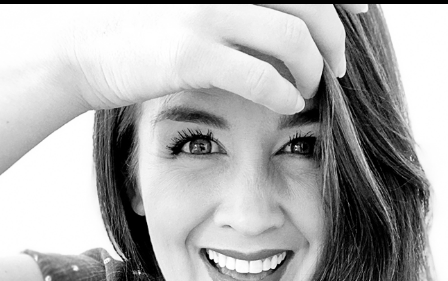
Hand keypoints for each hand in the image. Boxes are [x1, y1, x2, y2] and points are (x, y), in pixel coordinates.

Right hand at [60, 4, 368, 114]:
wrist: (81, 45)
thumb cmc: (138, 25)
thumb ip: (232, 1)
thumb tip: (276, 18)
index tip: (365, 11)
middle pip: (310, 1)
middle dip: (336, 37)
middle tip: (340, 69)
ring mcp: (207, 11)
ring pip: (295, 37)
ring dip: (314, 70)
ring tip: (308, 91)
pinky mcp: (192, 54)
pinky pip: (262, 76)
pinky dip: (287, 92)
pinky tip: (289, 103)